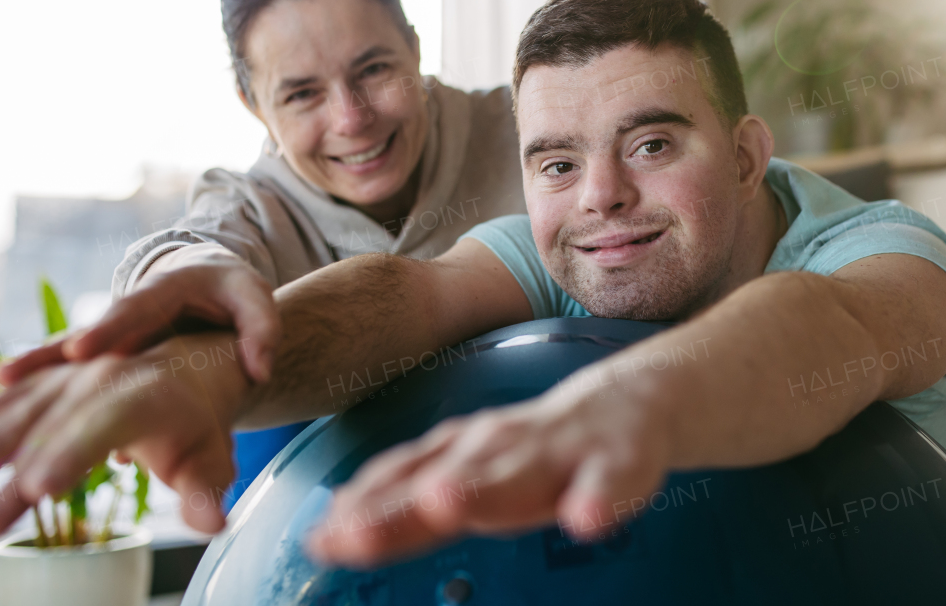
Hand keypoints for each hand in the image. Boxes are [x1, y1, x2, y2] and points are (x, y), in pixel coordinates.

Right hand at [0, 251, 278, 385]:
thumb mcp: (255, 299)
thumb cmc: (232, 291)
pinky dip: (42, 392)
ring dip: (32, 374)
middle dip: (49, 356)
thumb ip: (261, 331)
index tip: (80, 349)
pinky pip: (70, 375)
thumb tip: (259, 371)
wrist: (208, 278)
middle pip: (85, 334)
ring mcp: (113, 333)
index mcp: (166, 289)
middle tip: (10, 376)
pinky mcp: (105, 356)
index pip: (134, 309)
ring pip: (66, 356)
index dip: (106, 329)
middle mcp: (129, 310)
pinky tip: (9, 419)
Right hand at [0, 334, 248, 535]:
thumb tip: (214, 525)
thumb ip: (205, 489)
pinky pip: (2, 402)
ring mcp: (68, 377)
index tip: (37, 489)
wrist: (191, 361)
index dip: (69, 455)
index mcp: (144, 395)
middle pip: (50, 428)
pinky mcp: (46, 381)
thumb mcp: (212, 455)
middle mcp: (100, 379)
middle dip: (10, 474)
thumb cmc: (201, 421)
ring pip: (16, 412)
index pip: (103, 426)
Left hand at [307, 374, 674, 567]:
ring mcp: (560, 451)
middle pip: (447, 477)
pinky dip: (597, 499)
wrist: (627, 404)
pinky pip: (610, 482)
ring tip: (444, 504)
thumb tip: (333, 523)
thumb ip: (409, 494)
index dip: (361, 511)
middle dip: (400, 507)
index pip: (403, 481)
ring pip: (519, 472)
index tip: (319, 541)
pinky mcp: (618, 462)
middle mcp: (502, 446)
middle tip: (353, 534)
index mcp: (462, 452)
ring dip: (483, 488)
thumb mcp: (469, 469)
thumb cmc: (538, 448)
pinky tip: (586, 519)